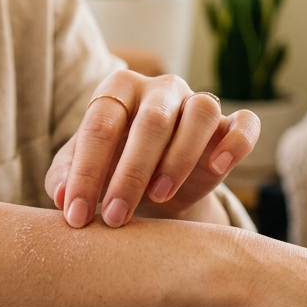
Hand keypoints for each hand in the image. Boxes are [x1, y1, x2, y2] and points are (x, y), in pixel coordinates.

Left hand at [45, 70, 260, 227]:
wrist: (153, 186)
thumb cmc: (109, 170)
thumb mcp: (81, 173)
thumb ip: (65, 178)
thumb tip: (62, 197)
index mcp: (118, 90)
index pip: (101, 124)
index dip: (86, 172)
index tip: (77, 216)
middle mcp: (160, 89)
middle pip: (151, 121)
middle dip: (130, 173)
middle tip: (115, 217)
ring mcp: (197, 102)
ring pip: (200, 113)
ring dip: (180, 157)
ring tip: (159, 195)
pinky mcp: (229, 125)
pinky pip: (244, 123)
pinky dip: (236, 142)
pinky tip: (218, 168)